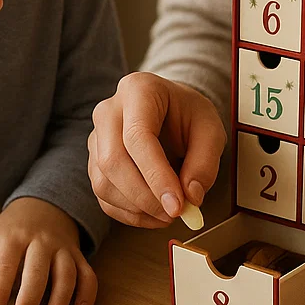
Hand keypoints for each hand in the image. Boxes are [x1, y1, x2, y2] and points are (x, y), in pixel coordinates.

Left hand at [0, 197, 96, 304]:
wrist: (41, 207)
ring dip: (60, 302)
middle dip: (29, 302)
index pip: (5, 267)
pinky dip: (88, 293)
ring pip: (66, 274)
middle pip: (37, 272)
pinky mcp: (78, 255)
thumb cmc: (10, 231)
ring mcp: (62, 248)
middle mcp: (41, 241)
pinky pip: (88, 274)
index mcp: (13, 237)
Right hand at [87, 71, 225, 227]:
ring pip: (103, 182)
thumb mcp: (210, 128)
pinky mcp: (94, 161)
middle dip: (144, 196)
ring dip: (137, 208)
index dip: (156, 176)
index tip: (177, 205)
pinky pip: (103, 196)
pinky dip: (129, 214)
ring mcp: (97, 137)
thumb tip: (191, 195)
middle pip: (112, 160)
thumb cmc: (188, 114)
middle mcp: (108, 111)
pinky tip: (153, 214)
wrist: (170, 110)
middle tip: (175, 213)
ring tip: (169, 213)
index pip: (137, 136)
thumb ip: (205, 160)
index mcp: (137, 90)